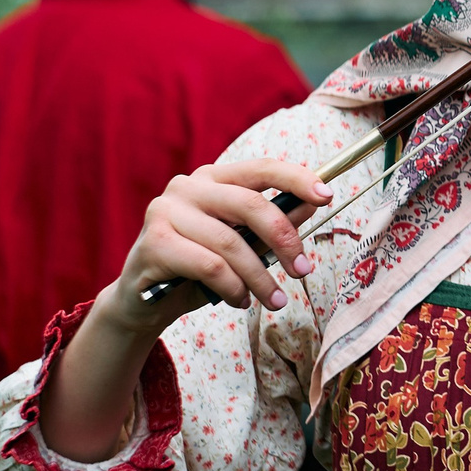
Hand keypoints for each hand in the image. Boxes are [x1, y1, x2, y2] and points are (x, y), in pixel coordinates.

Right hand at [93, 159, 332, 337]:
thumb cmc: (198, 268)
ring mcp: (165, 211)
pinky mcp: (153, 242)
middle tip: (303, 271)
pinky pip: (209, 266)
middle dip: (284, 240)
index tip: (327, 196)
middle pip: (250, 204)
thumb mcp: (242, 243)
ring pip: (231, 242)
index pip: (261, 167)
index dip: (296, 178)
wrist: (143, 302)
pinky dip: (233, 287)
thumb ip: (272, 222)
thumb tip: (314, 202)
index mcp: (213, 178)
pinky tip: (240, 300)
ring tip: (275, 300)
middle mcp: (187, 187)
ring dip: (261, 277)